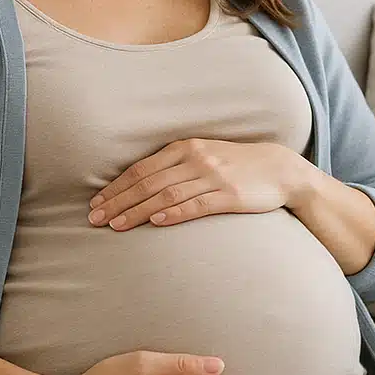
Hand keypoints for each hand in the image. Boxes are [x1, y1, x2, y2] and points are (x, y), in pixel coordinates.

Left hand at [88, 138, 306, 230]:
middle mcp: (195, 159)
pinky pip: (196, 204)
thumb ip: (175, 166)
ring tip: (116, 226)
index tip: (95, 203)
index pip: (141, 169)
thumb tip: (139, 183)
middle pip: (147, 182)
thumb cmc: (236, 165)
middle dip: (118, 201)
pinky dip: (173, 213)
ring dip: (138, 211)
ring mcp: (213, 177)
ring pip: (166, 195)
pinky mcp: (229, 195)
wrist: (279, 169)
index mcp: (184, 148)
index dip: (115, 187)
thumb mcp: (204, 155)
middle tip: (94, 219)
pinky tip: (155, 222)